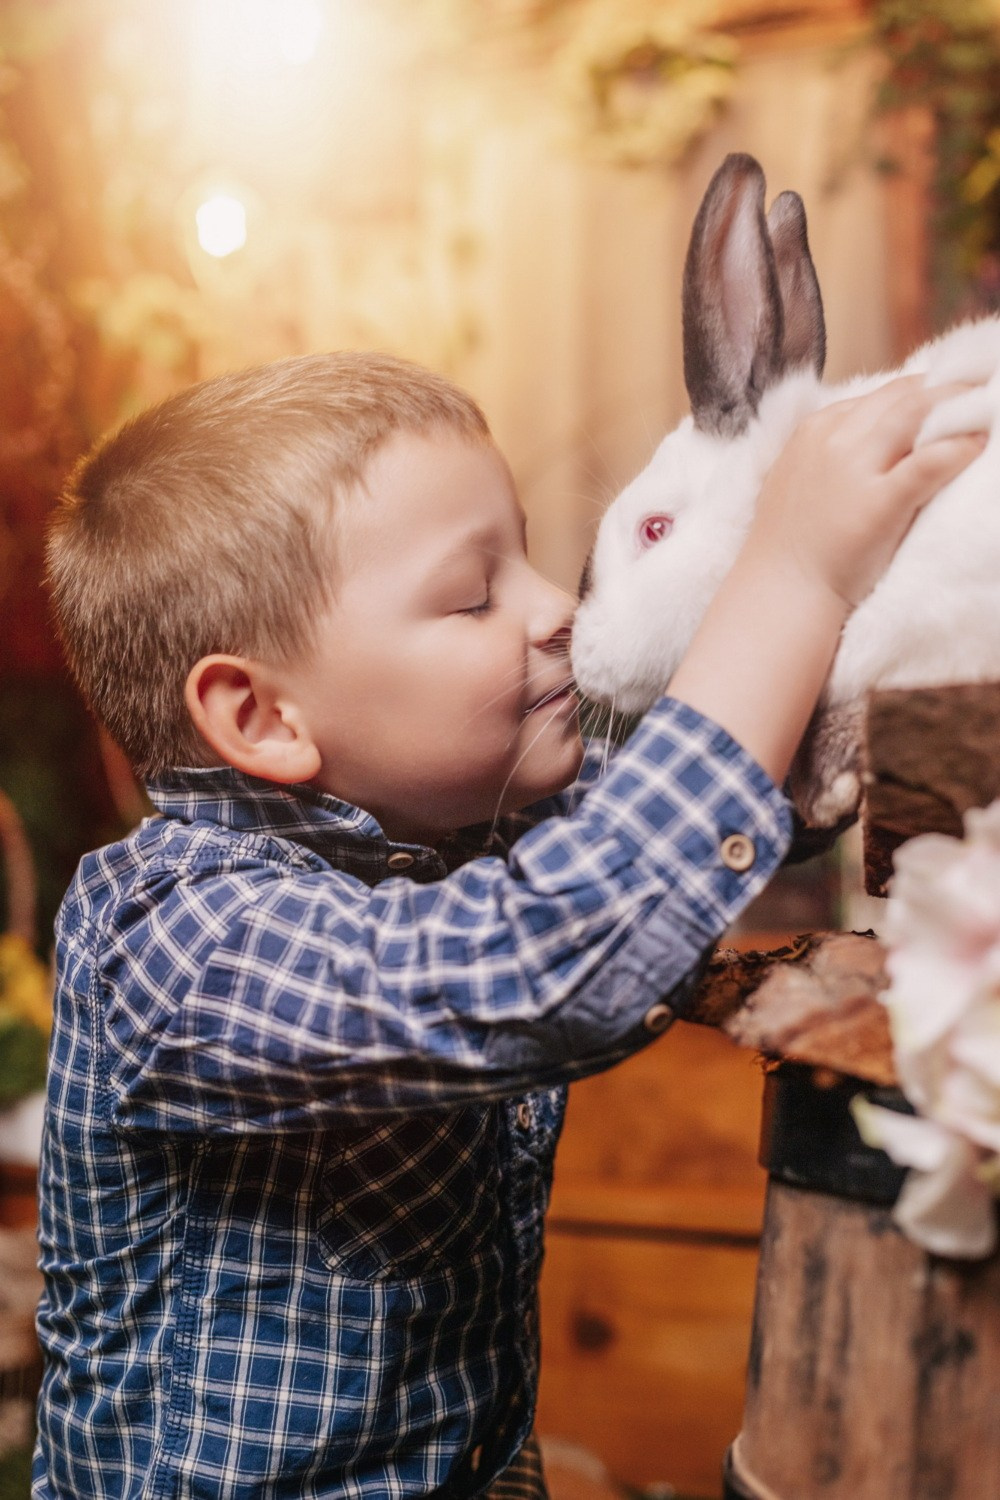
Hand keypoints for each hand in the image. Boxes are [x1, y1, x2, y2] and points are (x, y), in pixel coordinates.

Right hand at [747, 375, 988, 609]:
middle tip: (983, 390)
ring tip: (987, 410)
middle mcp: (835, 439)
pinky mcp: (879, 503)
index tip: (951, 397)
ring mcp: (856, 469)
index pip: (883, 393)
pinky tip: (979, 444)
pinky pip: (929, 462)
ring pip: (917, 413)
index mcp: (816, 429)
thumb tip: (882, 441)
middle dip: (949, 389)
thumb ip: (835, 451)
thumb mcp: (801, 478)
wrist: (782, 591)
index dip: (924, 391)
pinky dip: (959, 447)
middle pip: (905, 394)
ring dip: (959, 406)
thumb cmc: (795, 543)